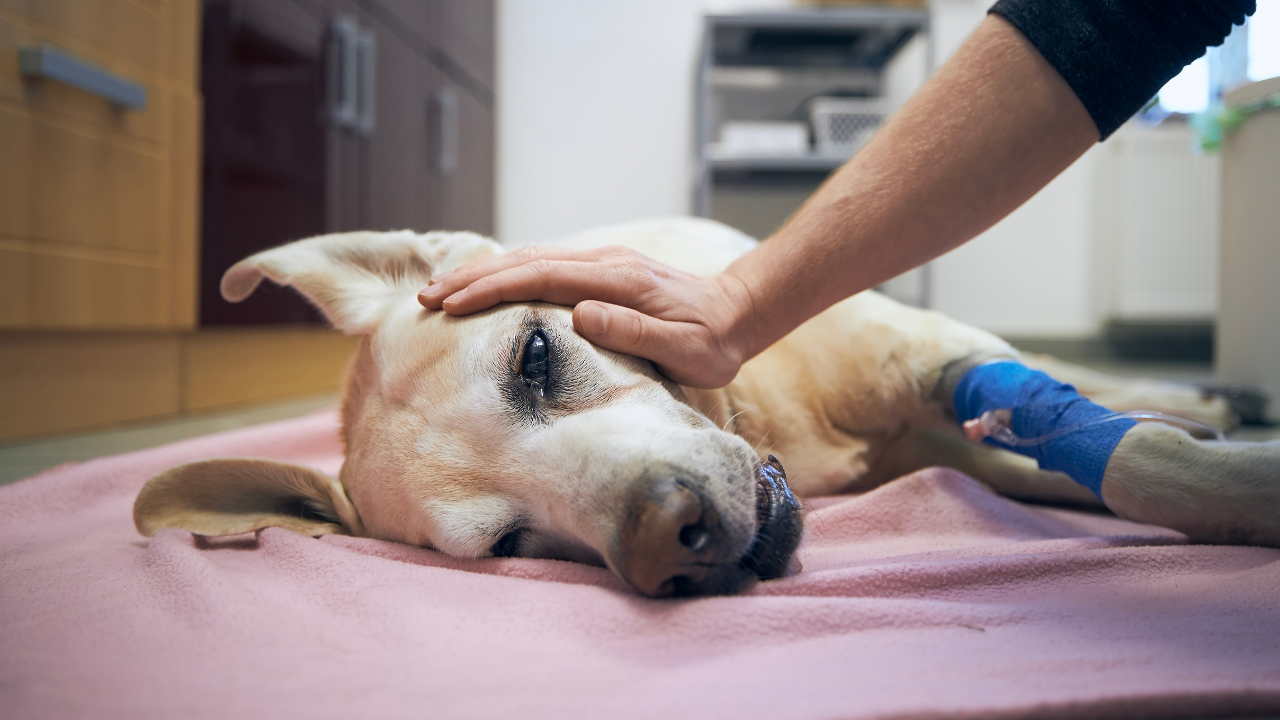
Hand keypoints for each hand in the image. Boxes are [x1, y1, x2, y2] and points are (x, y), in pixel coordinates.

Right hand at [417, 245, 755, 387]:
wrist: (738, 312)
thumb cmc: (712, 342)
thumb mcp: (685, 350)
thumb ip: (634, 331)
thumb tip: (580, 313)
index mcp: (618, 280)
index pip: (542, 278)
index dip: (493, 289)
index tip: (452, 304)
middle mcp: (605, 262)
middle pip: (526, 261)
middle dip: (472, 277)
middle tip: (424, 296)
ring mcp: (602, 262)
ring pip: (530, 258)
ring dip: (483, 272)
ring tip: (440, 290)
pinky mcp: (600, 269)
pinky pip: (543, 264)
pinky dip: (506, 271)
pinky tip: (483, 283)